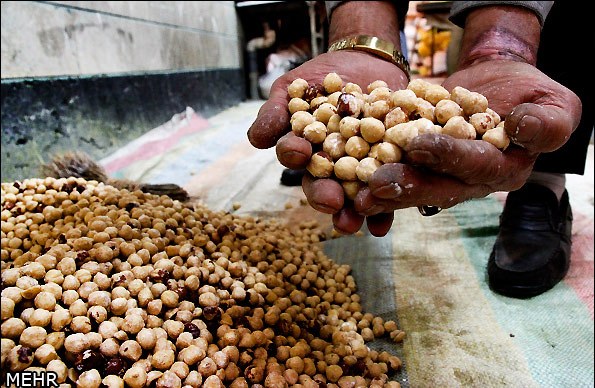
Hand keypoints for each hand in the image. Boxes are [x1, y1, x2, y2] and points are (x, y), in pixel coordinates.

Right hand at [247, 50, 407, 235]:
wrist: (370, 60)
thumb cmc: (325, 74)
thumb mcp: (297, 85)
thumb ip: (277, 110)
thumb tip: (255, 139)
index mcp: (303, 146)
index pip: (293, 153)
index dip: (294, 154)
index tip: (298, 152)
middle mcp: (328, 164)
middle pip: (321, 184)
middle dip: (324, 195)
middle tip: (330, 202)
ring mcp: (358, 168)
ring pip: (352, 194)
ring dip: (352, 212)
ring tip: (354, 223)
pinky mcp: (387, 168)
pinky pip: (386, 189)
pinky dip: (385, 208)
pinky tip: (382, 225)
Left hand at [360, 60, 581, 218]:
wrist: (492, 83)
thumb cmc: (528, 93)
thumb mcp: (553, 104)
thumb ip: (547, 123)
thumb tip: (523, 127)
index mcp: (502, 170)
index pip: (475, 166)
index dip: (449, 157)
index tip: (420, 145)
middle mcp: (467, 180)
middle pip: (436, 186)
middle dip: (406, 185)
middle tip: (375, 185)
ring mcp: (439, 175)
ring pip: (410, 185)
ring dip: (381, 192)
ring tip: (355, 194)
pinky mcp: (416, 163)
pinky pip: (393, 170)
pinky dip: (369, 173)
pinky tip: (346, 178)